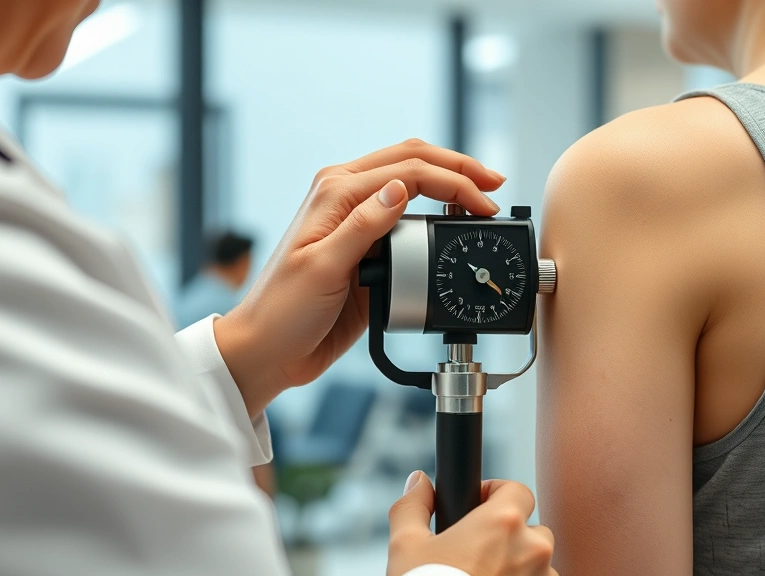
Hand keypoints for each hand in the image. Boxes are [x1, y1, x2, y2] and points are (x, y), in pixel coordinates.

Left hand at [213, 140, 504, 416]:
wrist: (270, 349)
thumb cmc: (283, 310)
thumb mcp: (323, 266)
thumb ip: (363, 225)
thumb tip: (400, 189)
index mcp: (335, 192)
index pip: (407, 170)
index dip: (452, 180)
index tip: (483, 201)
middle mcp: (348, 198)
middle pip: (413, 162)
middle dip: (458, 169)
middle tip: (494, 185)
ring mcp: (358, 221)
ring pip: (413, 184)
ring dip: (449, 186)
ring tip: (481, 204)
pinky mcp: (367, 248)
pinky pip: (409, 220)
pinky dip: (436, 216)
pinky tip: (453, 225)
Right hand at [387, 472, 557, 575]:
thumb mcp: (404, 546)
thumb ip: (412, 506)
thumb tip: (418, 482)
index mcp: (503, 523)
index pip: (517, 490)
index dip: (496, 493)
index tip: (479, 505)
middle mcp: (532, 549)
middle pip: (532, 528)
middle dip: (510, 535)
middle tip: (479, 549)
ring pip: (539, 565)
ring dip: (520, 567)